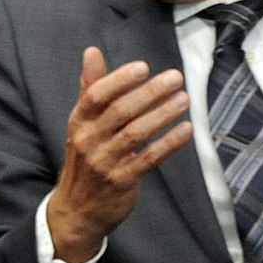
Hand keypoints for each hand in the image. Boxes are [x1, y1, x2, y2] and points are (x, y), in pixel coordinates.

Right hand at [44, 47, 192, 261]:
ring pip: (136, 133)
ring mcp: (104, 162)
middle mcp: (88, 140)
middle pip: (120, 111)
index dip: (119, 80)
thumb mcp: (82, 124)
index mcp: (79, 122)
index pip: (95, 96)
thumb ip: (90, 88)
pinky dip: (168, 143)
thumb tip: (91, 52)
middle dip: (149, 93)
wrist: (77, 211)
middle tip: (175, 78)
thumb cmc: (85, 159)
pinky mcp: (122, 181)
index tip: (143, 67)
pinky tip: (186, 129)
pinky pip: (149, 158)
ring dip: (162, 114)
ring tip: (184, 99)